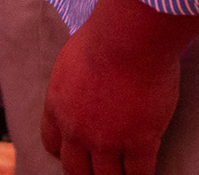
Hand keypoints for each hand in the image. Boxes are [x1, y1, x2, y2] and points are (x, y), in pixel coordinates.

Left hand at [40, 0, 198, 174]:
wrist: (127, 39)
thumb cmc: (102, 38)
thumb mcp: (70, 62)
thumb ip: (73, 86)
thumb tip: (83, 90)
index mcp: (56, 107)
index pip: (52, 143)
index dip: (65, 152)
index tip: (77, 154)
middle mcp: (76, 130)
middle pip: (76, 169)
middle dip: (88, 173)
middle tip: (100, 171)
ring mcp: (106, 141)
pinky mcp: (138, 143)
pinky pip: (139, 174)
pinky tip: (146, 173)